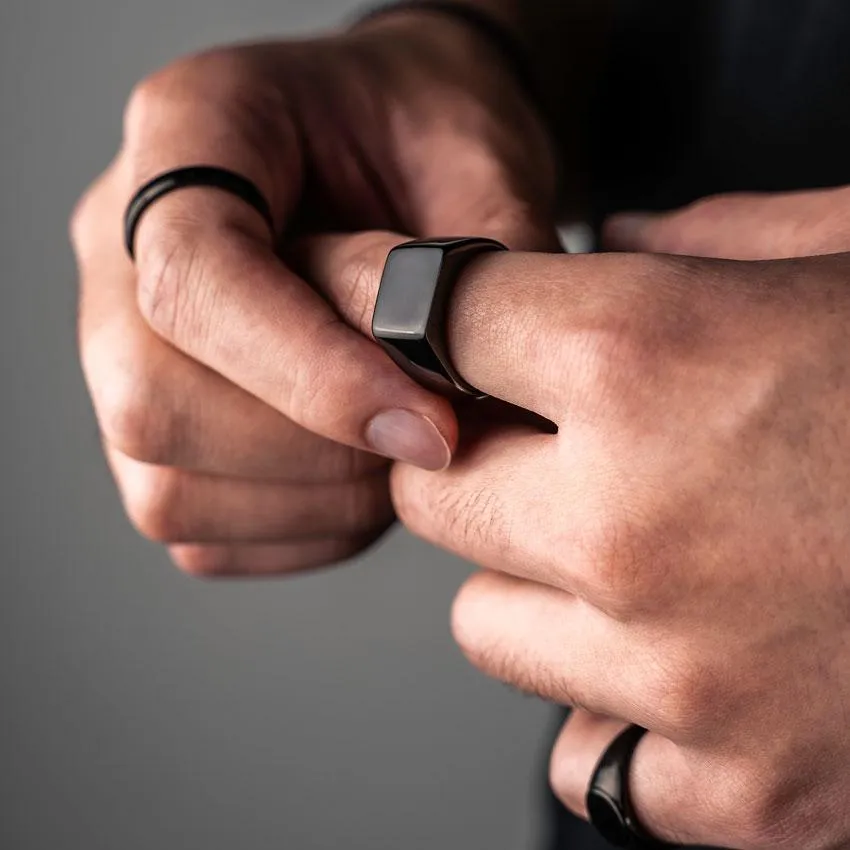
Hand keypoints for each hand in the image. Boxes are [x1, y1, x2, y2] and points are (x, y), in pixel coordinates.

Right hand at [70, 12, 558, 575]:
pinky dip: (299, 528)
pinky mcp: (155, 430)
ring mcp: (124, 346)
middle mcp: (123, 249)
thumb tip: (473, 410)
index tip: (432, 424)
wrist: (401, 143)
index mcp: (188, 132)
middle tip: (435, 439)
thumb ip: (475, 274)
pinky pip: (199, 528)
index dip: (311, 370)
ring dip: (315, 501)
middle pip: (154, 403)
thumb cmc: (432, 135)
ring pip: (168, 488)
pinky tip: (365, 480)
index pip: (195, 277)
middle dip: (317, 452)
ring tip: (409, 454)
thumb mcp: (481, 157)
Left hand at [296, 192, 849, 849]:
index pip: (435, 317)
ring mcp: (678, 678)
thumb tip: (610, 251)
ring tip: (641, 559)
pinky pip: (581, 750)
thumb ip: (706, 245)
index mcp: (652, 358)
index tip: (385, 307)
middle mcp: (634, 524)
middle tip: (544, 449)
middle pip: (430, 492)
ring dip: (536, 588)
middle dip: (469, 465)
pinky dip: (615, 705)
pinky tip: (700, 658)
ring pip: (486, 627)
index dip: (405, 304)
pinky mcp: (737, 795)